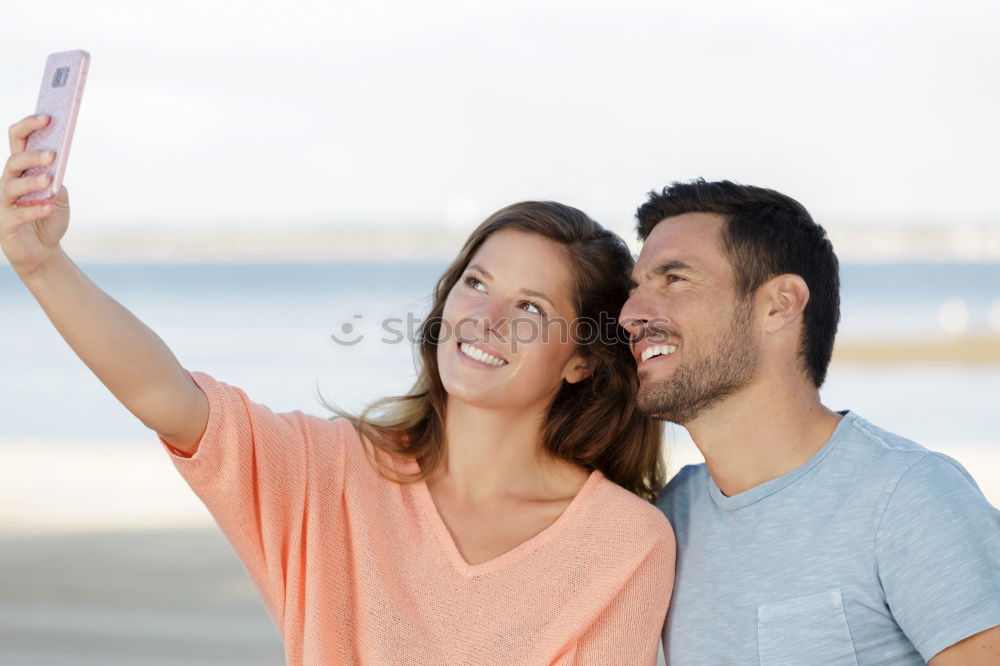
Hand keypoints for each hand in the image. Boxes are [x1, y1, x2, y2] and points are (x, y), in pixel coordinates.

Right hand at [1, 114, 71, 277]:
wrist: (43, 251)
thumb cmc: (48, 217)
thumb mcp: (58, 196)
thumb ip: (56, 180)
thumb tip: (55, 167)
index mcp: (20, 170)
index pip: (17, 139)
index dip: (29, 126)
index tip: (48, 117)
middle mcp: (7, 182)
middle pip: (14, 161)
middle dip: (32, 155)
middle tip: (53, 154)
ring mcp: (3, 203)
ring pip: (12, 186)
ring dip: (31, 182)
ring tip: (49, 180)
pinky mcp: (5, 223)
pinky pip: (18, 215)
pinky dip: (35, 210)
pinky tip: (49, 207)